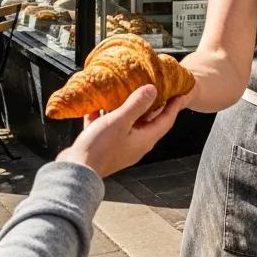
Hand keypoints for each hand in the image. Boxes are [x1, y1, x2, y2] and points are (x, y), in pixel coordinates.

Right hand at [56, 85, 186, 177]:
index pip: (165, 120)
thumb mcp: (120, 121)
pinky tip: (97, 103)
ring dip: (127, 107)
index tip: (181, 92)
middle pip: (148, 120)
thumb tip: (153, 90)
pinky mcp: (103, 145)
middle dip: (152, 103)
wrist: (75, 171)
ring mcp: (119, 145)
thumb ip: (137, 104)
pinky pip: (107, 126)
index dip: (174, 105)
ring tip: (126, 89)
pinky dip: (105, 114)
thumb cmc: (99, 148)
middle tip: (155, 86)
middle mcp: (134, 144)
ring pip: (127, 122)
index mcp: (144, 140)